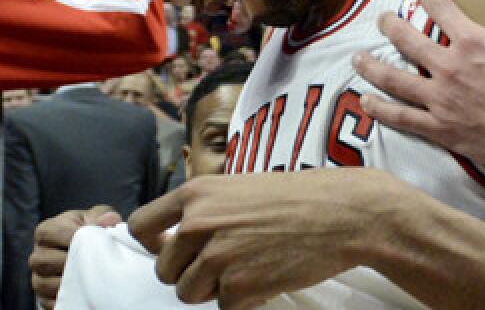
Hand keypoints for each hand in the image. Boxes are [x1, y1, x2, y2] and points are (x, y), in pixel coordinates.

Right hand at [30, 205, 121, 309]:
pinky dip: (68, 299)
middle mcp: (38, 254)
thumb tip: (109, 221)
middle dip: (71, 262)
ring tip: (91, 278)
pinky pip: (49, 302)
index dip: (72, 237)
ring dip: (70, 282)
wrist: (89, 250)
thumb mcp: (98, 217)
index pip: (50, 233)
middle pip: (44, 261)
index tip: (93, 240)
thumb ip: (103, 215)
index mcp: (47, 230)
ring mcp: (39, 277)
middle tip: (93, 263)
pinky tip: (84, 293)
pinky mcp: (44, 297)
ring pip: (45, 284)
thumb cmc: (92, 229)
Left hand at [128, 170, 388, 308]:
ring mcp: (217, 258)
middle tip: (227, 262)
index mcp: (197, 194)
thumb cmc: (300, 197)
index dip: (151, 244)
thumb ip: (206, 210)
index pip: (141, 226)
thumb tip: (178, 239)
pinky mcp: (237, 288)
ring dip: (215, 289)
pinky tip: (267, 277)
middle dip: (191, 272)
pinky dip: (243, 301)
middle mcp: (198, 224)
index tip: (168, 249)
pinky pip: (223, 308)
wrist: (343, 213)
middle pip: (165, 270)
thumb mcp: (241, 187)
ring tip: (249, 267)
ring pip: (188, 293)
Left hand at [354, 0, 484, 170]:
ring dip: (372, 66)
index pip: (440, 7)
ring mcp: (442, 102)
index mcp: (475, 42)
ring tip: (357, 57)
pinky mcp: (442, 131)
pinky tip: (366, 102)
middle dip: (391, 26)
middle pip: (408, 41)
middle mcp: (451, 68)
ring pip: (395, 80)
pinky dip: (381, 110)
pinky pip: (403, 118)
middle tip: (381, 19)